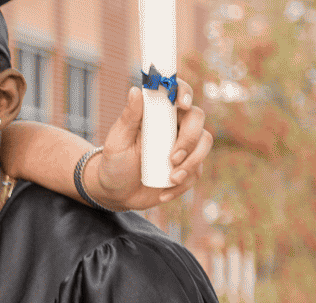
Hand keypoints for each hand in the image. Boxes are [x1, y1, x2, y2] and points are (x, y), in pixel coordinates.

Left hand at [90, 77, 211, 209]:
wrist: (115, 192)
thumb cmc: (114, 162)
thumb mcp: (117, 141)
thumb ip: (129, 117)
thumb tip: (136, 90)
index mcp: (158, 114)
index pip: (177, 93)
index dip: (184, 92)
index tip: (181, 105)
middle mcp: (175, 126)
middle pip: (197, 118)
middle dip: (189, 139)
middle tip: (172, 158)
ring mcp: (184, 146)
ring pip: (204, 143)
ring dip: (192, 162)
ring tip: (171, 179)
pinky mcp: (188, 167)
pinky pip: (197, 172)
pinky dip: (183, 185)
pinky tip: (163, 194)